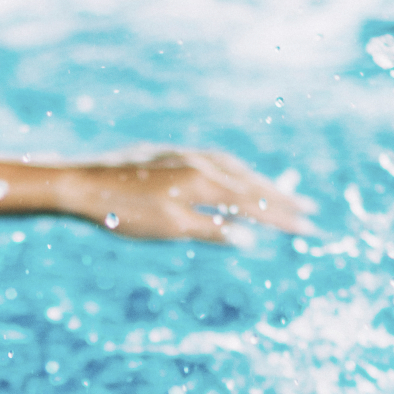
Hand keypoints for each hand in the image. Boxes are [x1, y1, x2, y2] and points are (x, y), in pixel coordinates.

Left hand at [63, 149, 317, 245]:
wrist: (82, 183)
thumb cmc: (122, 211)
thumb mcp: (168, 228)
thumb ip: (210, 230)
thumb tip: (247, 238)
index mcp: (204, 182)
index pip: (254, 203)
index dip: (283, 218)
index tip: (310, 229)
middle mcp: (201, 163)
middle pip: (250, 182)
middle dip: (281, 198)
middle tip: (311, 210)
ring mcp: (185, 155)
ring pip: (234, 169)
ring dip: (260, 182)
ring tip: (281, 194)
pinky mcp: (169, 155)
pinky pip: (215, 162)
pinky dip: (235, 172)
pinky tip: (232, 178)